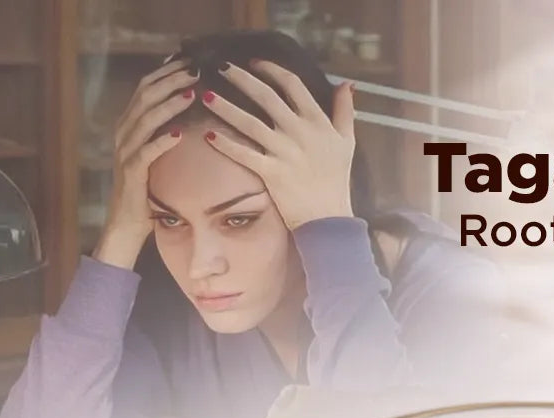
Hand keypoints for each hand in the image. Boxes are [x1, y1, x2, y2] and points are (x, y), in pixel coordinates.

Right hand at [94, 59, 197, 267]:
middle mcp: (124, 133)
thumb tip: (192, 117)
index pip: (146, 89)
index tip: (189, 62)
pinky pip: (146, 153)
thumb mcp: (157, 157)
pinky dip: (162, 142)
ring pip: (146, 120)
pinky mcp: (132, 173)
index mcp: (129, 125)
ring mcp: (125, 152)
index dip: (165, 73)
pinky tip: (179, 134)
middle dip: (170, 81)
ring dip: (169, 105)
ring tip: (192, 94)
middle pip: (145, 97)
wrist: (127, 224)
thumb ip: (166, 135)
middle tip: (195, 70)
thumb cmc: (148, 190)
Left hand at [201, 60, 355, 228]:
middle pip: (265, 96)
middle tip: (222, 67)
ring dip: (225, 107)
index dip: (271, 69)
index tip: (254, 63)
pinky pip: (244, 154)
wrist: (329, 217)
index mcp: (316, 121)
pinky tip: (210, 136)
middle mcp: (298, 132)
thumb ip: (345, 111)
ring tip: (206, 96)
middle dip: (240, 78)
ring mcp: (283, 152)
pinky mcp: (271, 172)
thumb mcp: (347, 141)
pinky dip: (226, 145)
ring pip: (248, 122)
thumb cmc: (337, 179)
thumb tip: (346, 84)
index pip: (291, 84)